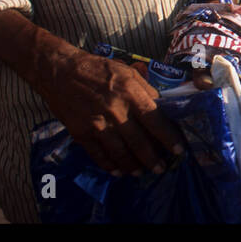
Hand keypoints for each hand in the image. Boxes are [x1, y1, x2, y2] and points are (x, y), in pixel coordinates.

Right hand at [34, 46, 184, 176]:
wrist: (61, 72)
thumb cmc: (98, 69)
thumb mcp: (127, 72)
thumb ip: (145, 90)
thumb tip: (161, 107)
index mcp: (131, 94)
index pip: (155, 120)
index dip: (169, 138)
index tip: (179, 150)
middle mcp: (116, 111)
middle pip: (139, 142)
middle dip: (153, 159)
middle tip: (161, 168)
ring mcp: (97, 124)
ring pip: (120, 152)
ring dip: (133, 166)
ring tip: (141, 172)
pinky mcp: (81, 133)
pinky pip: (98, 154)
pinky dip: (109, 165)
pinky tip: (118, 171)